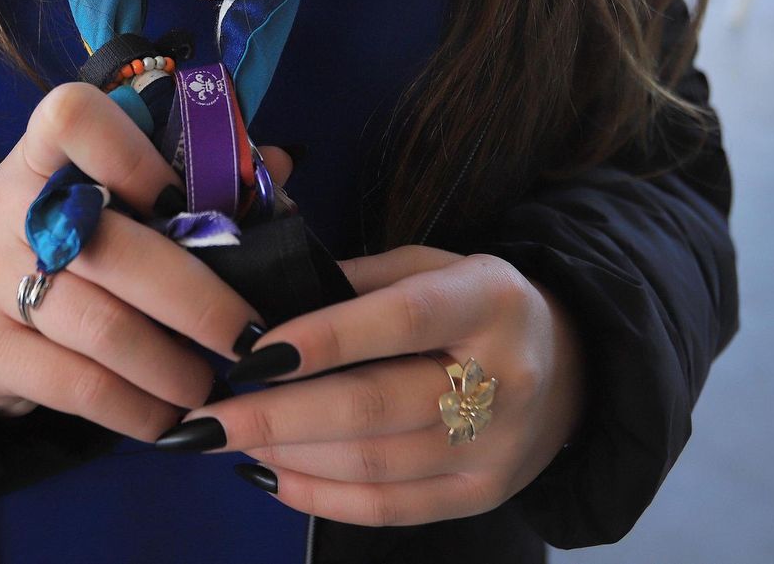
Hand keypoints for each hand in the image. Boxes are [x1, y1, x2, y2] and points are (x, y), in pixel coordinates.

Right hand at [0, 82, 277, 442]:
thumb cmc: (80, 245)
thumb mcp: (119, 202)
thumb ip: (198, 180)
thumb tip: (279, 166)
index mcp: (46, 153)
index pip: (72, 118)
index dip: (134, 158)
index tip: (184, 202)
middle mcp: (7, 206)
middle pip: (110, 245)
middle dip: (196, 299)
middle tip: (249, 335)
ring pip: (100, 326)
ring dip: (172, 365)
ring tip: (212, 385)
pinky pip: (76, 387)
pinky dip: (136, 408)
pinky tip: (170, 416)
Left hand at [166, 246, 584, 525]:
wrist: (570, 369)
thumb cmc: (473, 305)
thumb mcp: (428, 265)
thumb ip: (354, 282)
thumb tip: (260, 305)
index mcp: (488, 301)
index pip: (399, 321)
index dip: (322, 338)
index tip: (247, 353)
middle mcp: (502, 379)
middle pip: (374, 407)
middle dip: (275, 415)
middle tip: (203, 418)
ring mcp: (495, 449)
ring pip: (372, 465)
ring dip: (285, 454)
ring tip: (225, 438)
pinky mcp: (480, 497)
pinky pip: (387, 509)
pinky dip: (317, 496)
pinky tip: (268, 472)